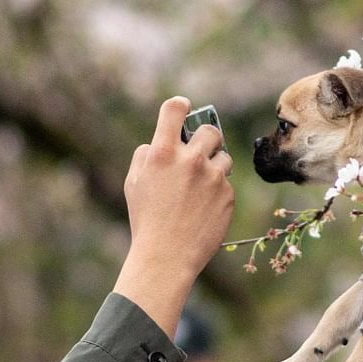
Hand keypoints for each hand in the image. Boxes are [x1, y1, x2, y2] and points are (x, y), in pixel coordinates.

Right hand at [113, 96, 234, 336]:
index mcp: (162, 153)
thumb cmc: (146, 219)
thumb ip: (147, 155)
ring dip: (214, 165)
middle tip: (197, 152)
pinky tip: (203, 207)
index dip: (180, 106)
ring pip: (223, 156)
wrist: (167, 256)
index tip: (184, 108)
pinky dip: (217, 190)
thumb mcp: (134, 183)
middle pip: (211, 131)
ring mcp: (213, 176)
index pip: (175, 109)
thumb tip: (159, 140)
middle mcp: (190, 159)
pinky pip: (226, 182)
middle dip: (205, 139)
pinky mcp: (228, 194)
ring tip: (199, 186)